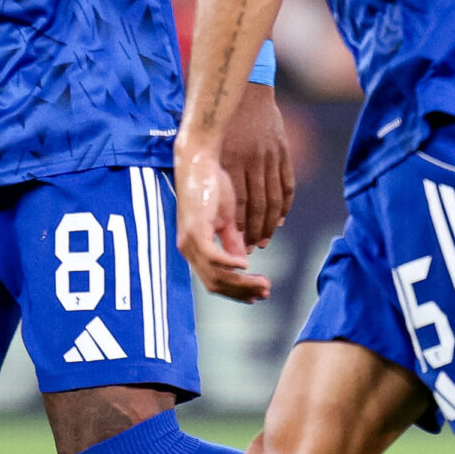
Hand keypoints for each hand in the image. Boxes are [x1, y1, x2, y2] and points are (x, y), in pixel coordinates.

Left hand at [176, 147, 268, 301]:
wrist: (201, 160)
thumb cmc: (212, 185)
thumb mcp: (226, 218)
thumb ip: (232, 240)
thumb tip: (244, 261)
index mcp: (195, 247)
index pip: (214, 280)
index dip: (237, 290)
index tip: (259, 292)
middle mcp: (189, 248)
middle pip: (215, 284)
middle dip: (242, 292)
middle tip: (265, 292)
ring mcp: (189, 241)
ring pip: (214, 275)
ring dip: (241, 282)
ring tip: (262, 283)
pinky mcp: (195, 230)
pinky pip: (212, 257)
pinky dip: (229, 264)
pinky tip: (245, 264)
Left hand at [216, 84, 293, 250]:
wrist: (247, 92)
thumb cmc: (222, 123)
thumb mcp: (212, 147)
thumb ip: (215, 175)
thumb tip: (213, 207)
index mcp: (231, 162)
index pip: (238, 205)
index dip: (238, 228)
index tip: (235, 243)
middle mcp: (252, 162)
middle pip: (257, 206)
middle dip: (255, 231)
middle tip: (252, 248)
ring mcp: (271, 157)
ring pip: (274, 199)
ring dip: (271, 223)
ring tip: (265, 238)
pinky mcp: (283, 153)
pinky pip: (287, 185)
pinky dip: (285, 205)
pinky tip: (280, 219)